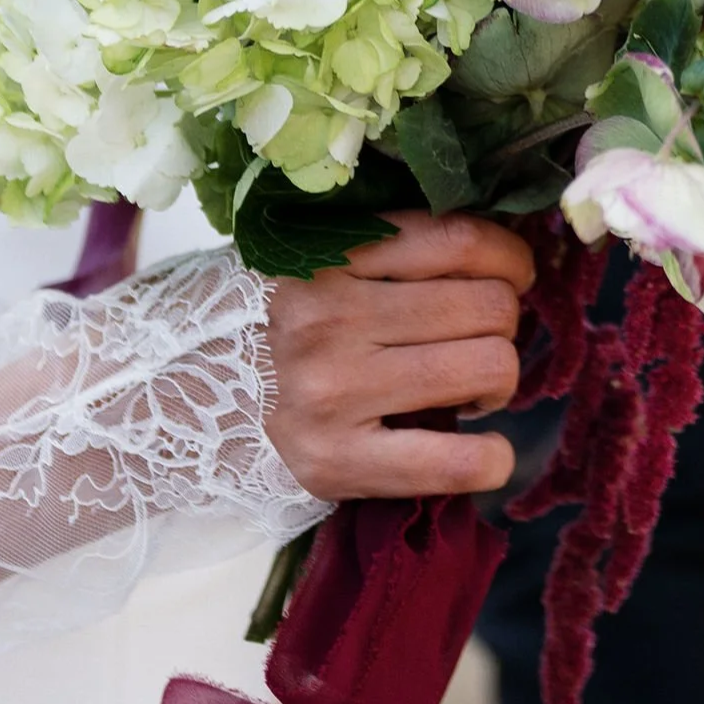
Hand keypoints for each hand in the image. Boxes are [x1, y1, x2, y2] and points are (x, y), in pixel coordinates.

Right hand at [262, 212, 533, 501]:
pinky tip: (484, 452)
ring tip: (467, 391)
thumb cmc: (283, 329)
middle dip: (503, 324)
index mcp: (329, 257)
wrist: (193, 404)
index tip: (511, 276)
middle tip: (476, 343)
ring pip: (489, 366)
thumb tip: (504, 255)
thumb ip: (397, 250)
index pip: (460, 241)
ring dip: (498, 381)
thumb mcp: (322, 264)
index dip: (509, 259)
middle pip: (489, 306)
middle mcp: (328, 319)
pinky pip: (459, 461)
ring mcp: (331, 392)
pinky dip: (493, 458)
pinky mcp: (335, 462)